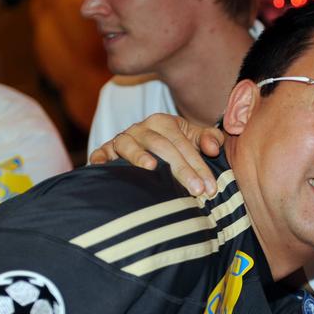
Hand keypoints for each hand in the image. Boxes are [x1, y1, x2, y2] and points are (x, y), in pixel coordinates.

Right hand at [89, 113, 224, 195]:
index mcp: (164, 122)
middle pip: (162, 147)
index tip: (210, 188)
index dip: (199, 166)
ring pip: (130, 145)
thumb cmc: (176, 147)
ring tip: (152, 168)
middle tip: (196, 191)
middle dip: (181, 169)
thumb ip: (210, 139)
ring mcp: (122, 139)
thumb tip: (213, 147)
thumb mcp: (195, 139)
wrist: (148, 148)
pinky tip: (102, 166)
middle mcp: (141, 128)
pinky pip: (101, 152)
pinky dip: (100, 158)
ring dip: (139, 156)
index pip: (184, 144)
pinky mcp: (106, 151)